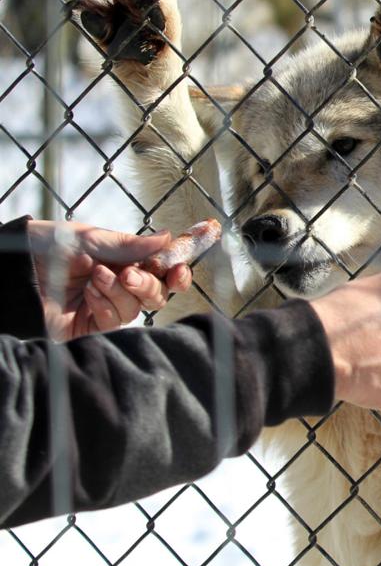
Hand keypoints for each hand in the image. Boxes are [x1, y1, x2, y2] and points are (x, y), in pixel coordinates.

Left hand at [25, 221, 193, 340]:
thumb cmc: (48, 246)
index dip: (175, 274)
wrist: (15, 268)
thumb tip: (167, 237)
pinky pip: (112, 322)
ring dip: (119, 292)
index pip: (160, 273)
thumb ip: (131, 244)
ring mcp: (104, 308)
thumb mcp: (93, 239)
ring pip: (134, 309)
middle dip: (148, 285)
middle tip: (130, 274)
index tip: (179, 269)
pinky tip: (89, 294)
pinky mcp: (88, 328)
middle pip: (154, 295)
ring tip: (95, 277)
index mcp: (123, 263)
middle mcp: (118, 287)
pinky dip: (105, 306)